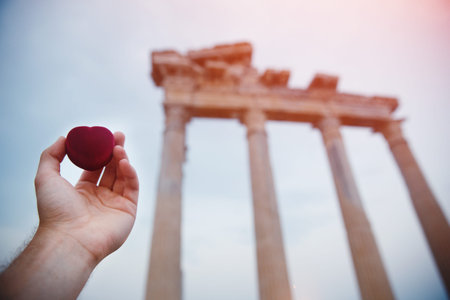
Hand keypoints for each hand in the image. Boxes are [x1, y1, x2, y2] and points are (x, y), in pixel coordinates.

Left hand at [34, 132, 138, 262]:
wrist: (69, 239)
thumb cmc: (55, 212)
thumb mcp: (45, 178)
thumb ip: (50, 155)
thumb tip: (64, 138)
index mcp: (82, 193)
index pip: (95, 168)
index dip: (99, 152)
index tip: (102, 136)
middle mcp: (100, 198)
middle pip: (111, 169)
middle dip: (115, 151)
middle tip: (117, 135)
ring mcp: (115, 204)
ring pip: (123, 176)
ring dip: (122, 159)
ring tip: (118, 146)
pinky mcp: (128, 210)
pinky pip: (132, 187)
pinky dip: (131, 173)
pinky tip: (124, 161)